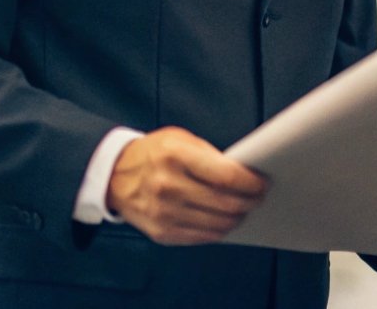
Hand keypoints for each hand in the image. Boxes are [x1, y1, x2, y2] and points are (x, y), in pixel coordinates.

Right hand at [106, 126, 266, 244]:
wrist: (113, 176)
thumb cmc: (155, 153)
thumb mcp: (181, 140)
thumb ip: (211, 156)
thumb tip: (244, 175)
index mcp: (176, 156)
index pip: (226, 176)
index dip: (251, 183)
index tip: (263, 183)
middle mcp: (168, 186)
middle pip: (225, 203)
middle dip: (250, 202)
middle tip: (260, 198)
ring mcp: (163, 213)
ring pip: (216, 225)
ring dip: (237, 218)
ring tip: (244, 209)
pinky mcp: (160, 233)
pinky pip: (201, 237)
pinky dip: (218, 230)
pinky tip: (224, 220)